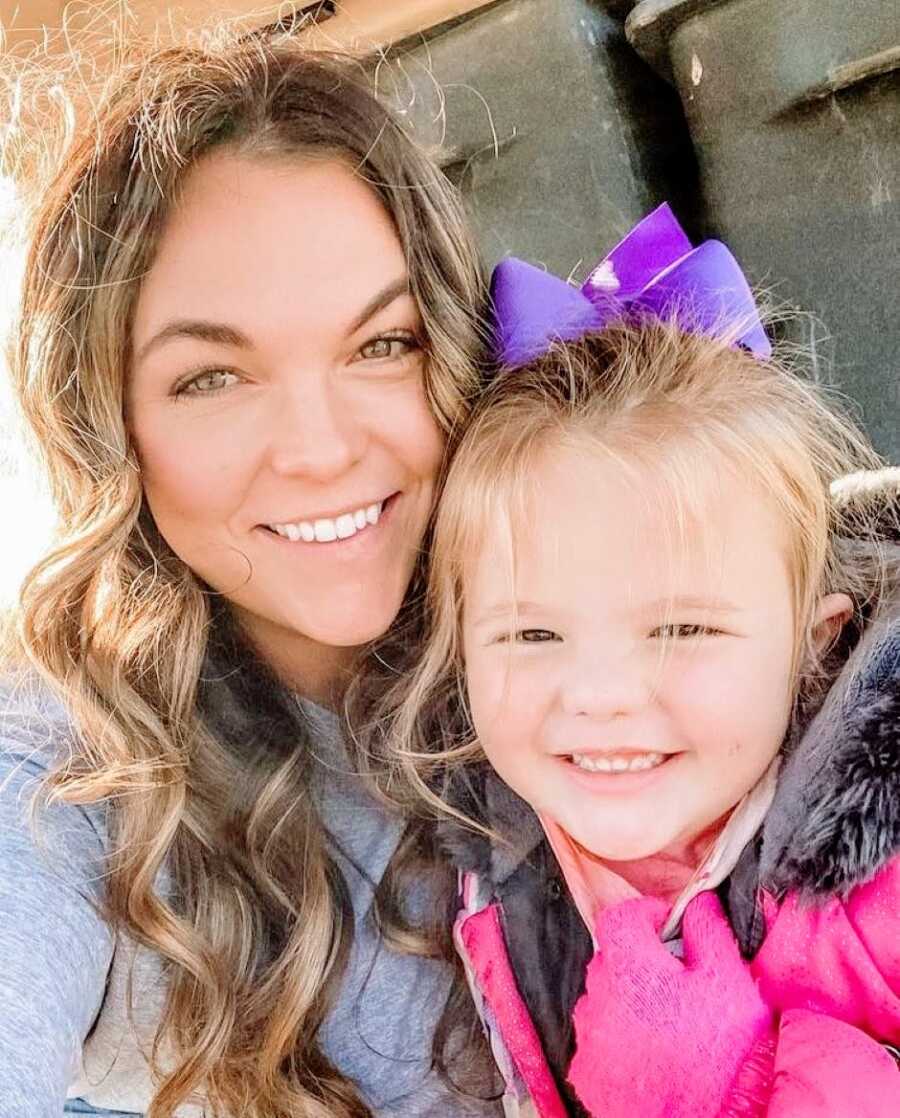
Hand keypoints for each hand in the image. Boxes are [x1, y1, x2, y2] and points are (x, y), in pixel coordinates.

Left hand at [568, 892, 773, 1117]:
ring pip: (603, 1000)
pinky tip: (651, 1054)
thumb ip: (710, 932)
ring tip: (667, 1026)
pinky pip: (598, 1040)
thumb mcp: (732, 984)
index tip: (666, 926)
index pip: (620, 915)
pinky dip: (619, 1040)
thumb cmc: (726, 1059)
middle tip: (676, 982)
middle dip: (640, 960)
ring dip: (628, 1002)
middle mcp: (599, 999)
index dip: (645, 914)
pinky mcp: (587, 1074)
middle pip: (611, 959)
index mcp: (632, 969)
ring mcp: (589, 1039)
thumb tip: (699, 904)